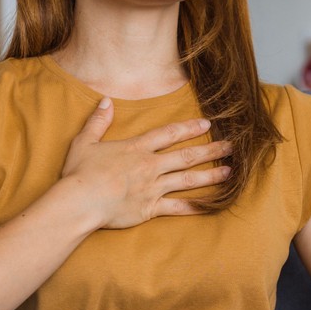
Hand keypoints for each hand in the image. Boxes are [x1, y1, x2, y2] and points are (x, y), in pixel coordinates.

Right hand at [59, 99, 234, 229]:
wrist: (79, 202)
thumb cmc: (79, 173)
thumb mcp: (85, 141)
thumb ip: (98, 121)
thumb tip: (106, 100)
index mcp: (136, 148)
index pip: (168, 134)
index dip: (189, 127)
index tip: (206, 123)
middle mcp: (149, 166)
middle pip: (186, 155)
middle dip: (210, 150)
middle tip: (231, 146)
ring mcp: (152, 188)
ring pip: (188, 180)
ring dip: (210, 175)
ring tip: (229, 171)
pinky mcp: (150, 209)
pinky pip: (177, 208)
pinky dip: (195, 206)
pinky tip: (211, 205)